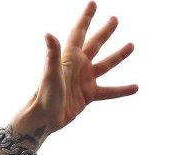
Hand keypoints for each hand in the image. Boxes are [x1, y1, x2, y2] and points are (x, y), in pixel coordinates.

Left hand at [24, 2, 136, 134]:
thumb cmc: (45, 95)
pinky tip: (135, 88)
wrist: (44, 118)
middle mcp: (78, 66)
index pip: (79, 32)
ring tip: (131, 45)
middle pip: (95, 44)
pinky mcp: (88, 95)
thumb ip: (52, 53)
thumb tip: (48, 34)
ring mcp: (84, 80)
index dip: (86, 18)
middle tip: (114, 19)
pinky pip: (109, 91)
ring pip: (105, 65)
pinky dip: (122, 90)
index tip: (92, 4)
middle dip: (105, 31)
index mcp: (70, 57)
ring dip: (118, 56)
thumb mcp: (51, 73)